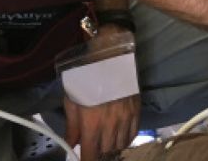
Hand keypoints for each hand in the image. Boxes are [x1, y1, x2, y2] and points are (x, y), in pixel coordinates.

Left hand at [62, 36, 140, 160]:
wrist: (110, 55)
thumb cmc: (86, 76)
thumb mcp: (72, 99)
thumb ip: (72, 125)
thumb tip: (71, 143)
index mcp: (91, 122)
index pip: (90, 154)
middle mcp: (110, 124)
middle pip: (106, 152)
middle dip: (98, 153)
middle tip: (93, 149)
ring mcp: (125, 119)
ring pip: (120, 145)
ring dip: (111, 148)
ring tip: (105, 144)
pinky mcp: (136, 112)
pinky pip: (133, 135)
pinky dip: (125, 140)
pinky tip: (118, 138)